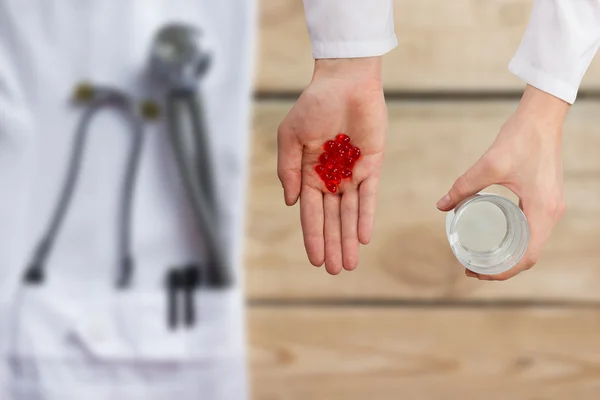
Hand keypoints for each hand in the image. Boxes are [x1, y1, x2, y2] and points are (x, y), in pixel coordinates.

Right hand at [277, 58, 386, 274]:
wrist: (345, 81)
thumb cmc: (314, 105)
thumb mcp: (290, 136)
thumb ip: (288, 169)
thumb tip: (291, 202)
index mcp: (309, 173)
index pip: (310, 212)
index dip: (313, 236)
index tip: (316, 260)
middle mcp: (331, 178)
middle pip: (331, 218)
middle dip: (333, 245)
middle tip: (336, 271)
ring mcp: (352, 173)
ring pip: (350, 212)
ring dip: (348, 238)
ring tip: (350, 263)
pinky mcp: (372, 165)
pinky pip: (369, 195)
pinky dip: (365, 215)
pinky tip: (363, 236)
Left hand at [437, 85, 569, 280]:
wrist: (542, 117)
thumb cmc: (519, 139)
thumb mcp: (487, 166)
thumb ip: (463, 186)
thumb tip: (441, 205)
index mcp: (542, 211)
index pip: (527, 257)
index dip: (503, 272)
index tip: (478, 273)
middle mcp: (552, 213)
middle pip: (529, 254)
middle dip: (502, 267)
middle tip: (473, 268)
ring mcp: (552, 206)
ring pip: (532, 243)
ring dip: (509, 255)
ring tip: (481, 257)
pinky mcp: (547, 199)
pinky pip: (534, 229)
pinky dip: (516, 241)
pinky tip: (496, 239)